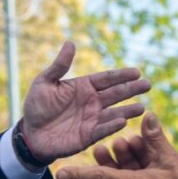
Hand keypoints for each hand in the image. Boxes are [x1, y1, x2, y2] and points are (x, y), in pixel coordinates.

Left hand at [20, 41, 150, 161]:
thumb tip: (70, 42)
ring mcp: (91, 119)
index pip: (106, 79)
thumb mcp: (44, 82)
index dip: (121, 75)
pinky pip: (102, 130)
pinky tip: (122, 121)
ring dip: (127, 110)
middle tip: (147, 84)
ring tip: (141, 108)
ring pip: (113, 113)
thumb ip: (59, 65)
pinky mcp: (88, 136)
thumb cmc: (36, 106)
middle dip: (131, 89)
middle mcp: (92, 102)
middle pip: (115, 94)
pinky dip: (112, 126)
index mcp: (84, 87)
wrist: (30, 133)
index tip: (136, 72)